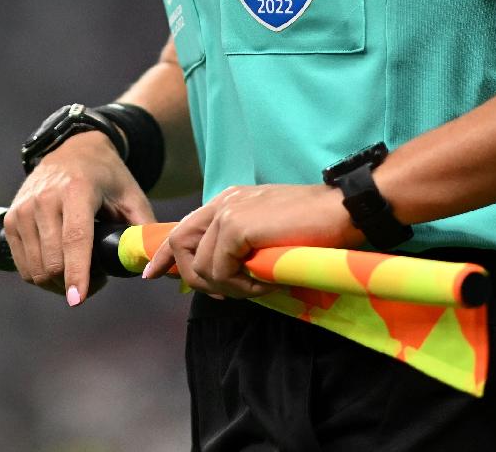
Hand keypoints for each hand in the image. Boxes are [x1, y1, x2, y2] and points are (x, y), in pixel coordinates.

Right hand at [4, 131, 154, 306]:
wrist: (73, 151)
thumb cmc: (108, 178)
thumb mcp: (132, 196)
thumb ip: (144, 230)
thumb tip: (154, 266)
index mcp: (77, 190)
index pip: (75, 238)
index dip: (77, 272)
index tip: (78, 299)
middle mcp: (44, 198)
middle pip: (53, 261)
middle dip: (75, 284)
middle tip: (98, 280)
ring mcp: (23, 210)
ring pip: (35, 269)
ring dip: (58, 284)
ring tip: (79, 272)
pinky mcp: (10, 220)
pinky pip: (23, 267)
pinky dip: (40, 277)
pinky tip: (59, 267)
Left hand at [140, 183, 363, 298]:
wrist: (343, 209)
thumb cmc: (316, 226)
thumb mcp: (269, 234)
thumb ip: (242, 246)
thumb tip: (222, 276)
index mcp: (228, 201)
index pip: (182, 228)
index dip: (164, 255)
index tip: (152, 275)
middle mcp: (222, 203)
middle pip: (180, 247)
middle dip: (194, 279)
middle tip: (227, 293)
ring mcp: (227, 213)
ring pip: (201, 267)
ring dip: (229, 287)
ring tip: (259, 285)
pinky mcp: (236, 228)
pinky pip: (220, 272)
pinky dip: (241, 286)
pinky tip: (265, 282)